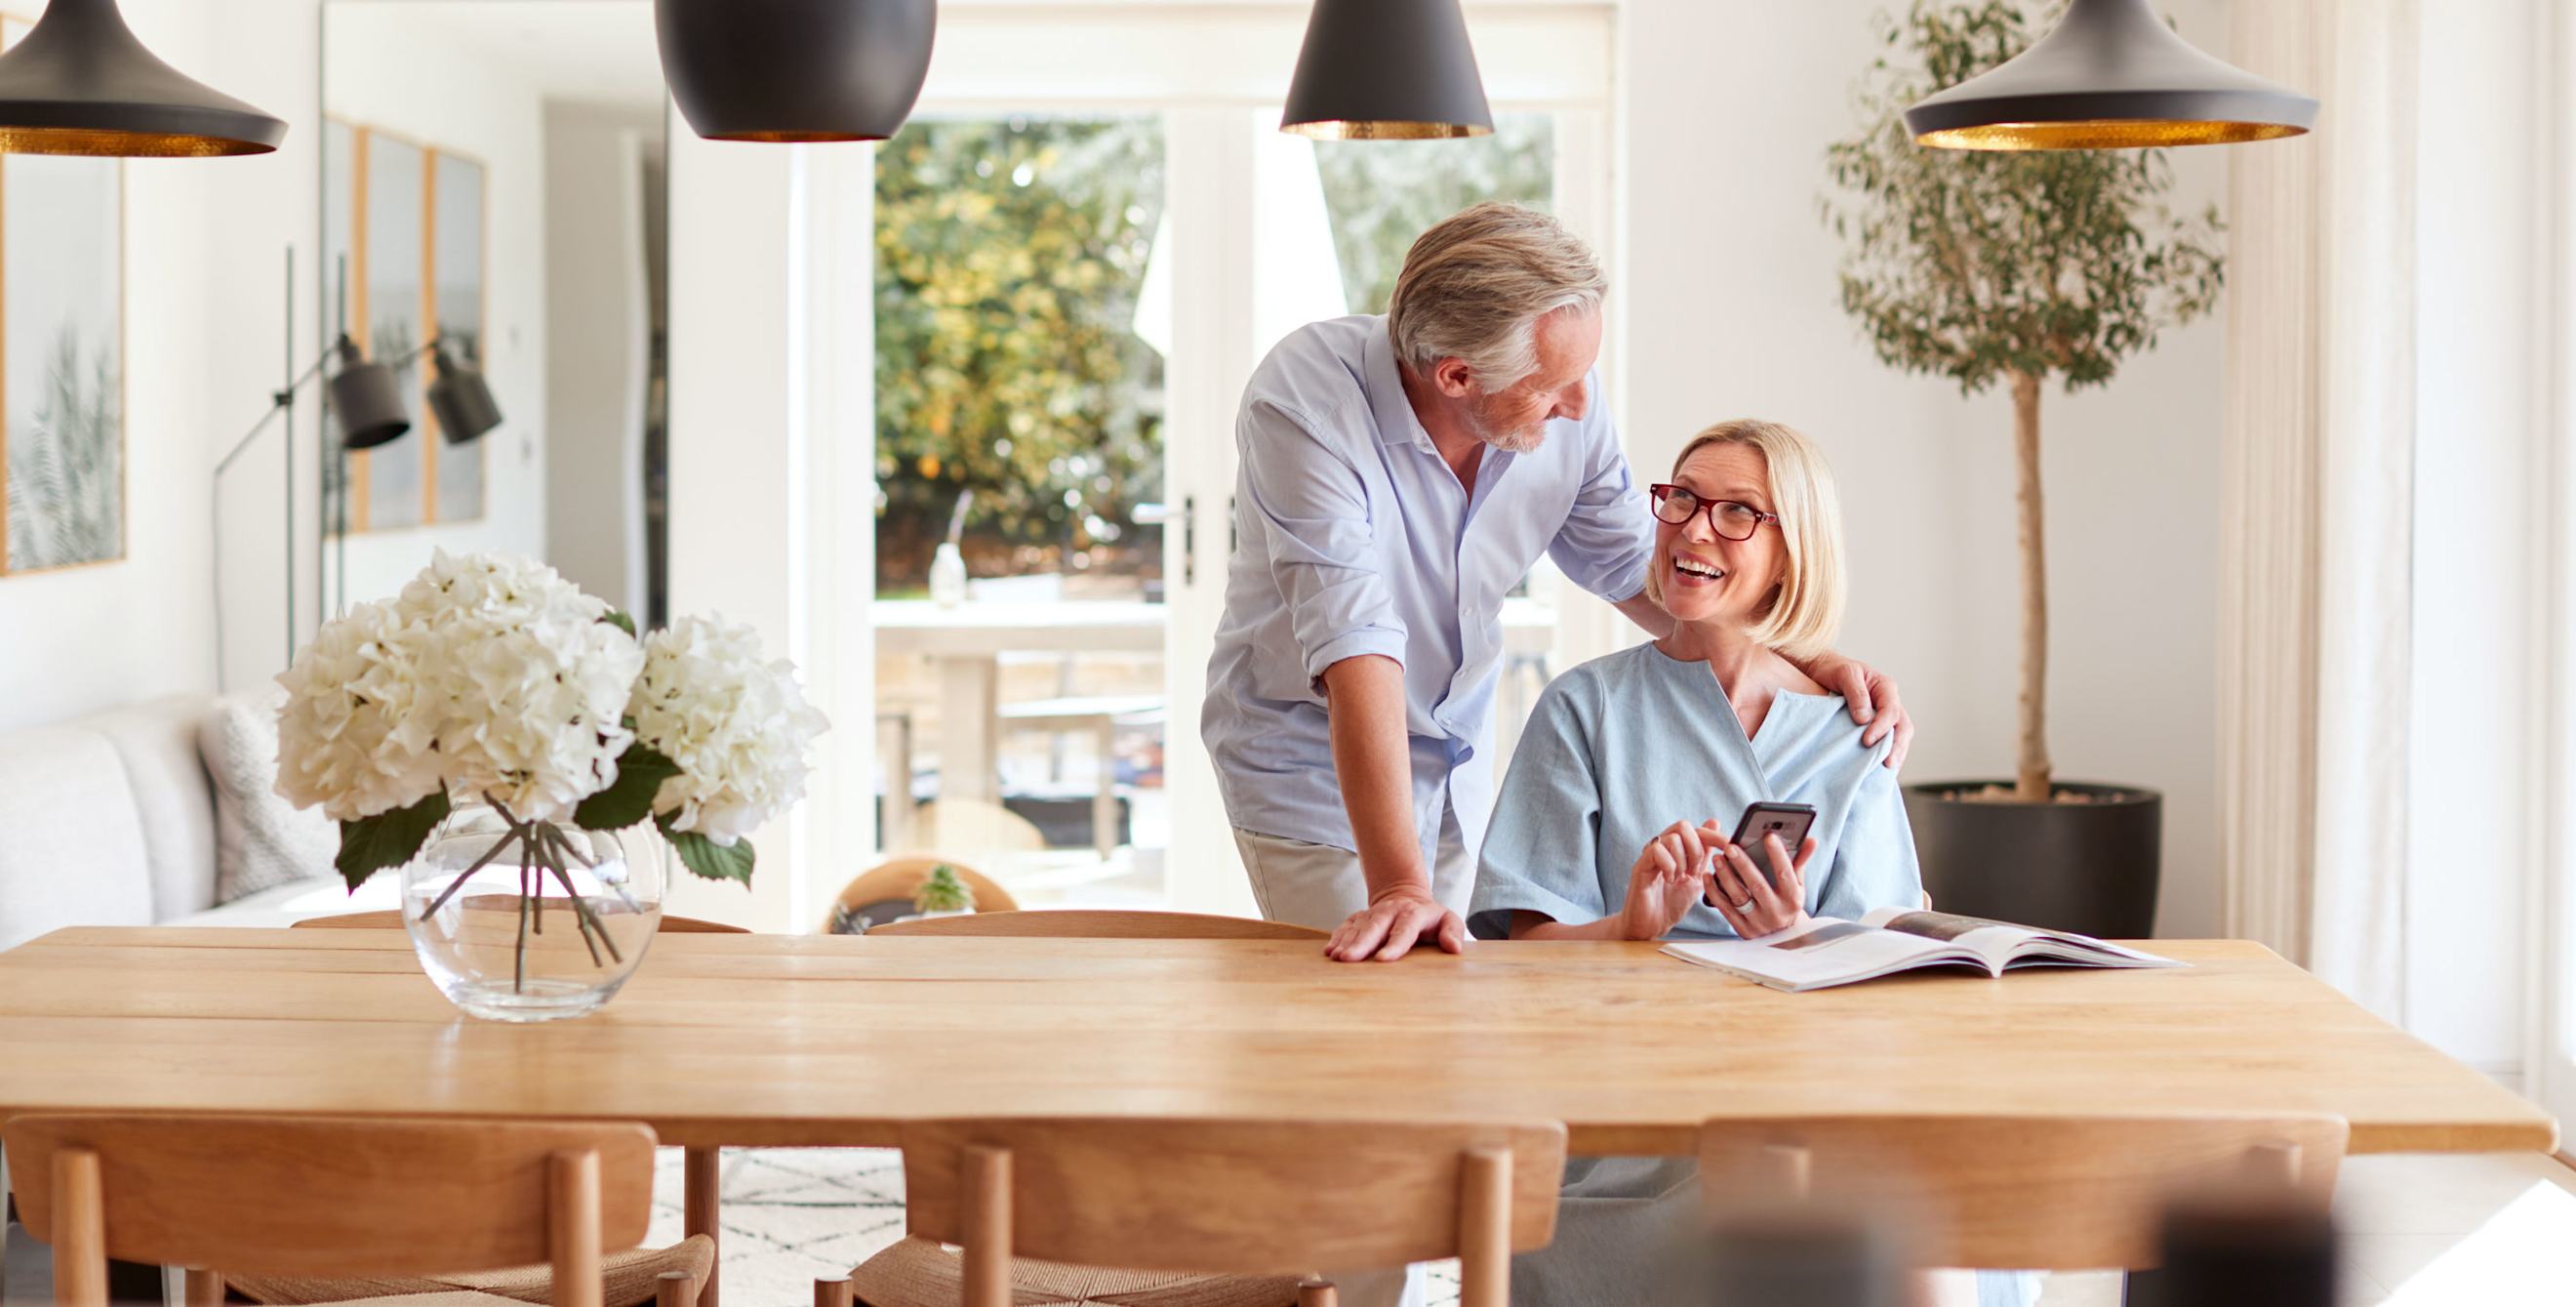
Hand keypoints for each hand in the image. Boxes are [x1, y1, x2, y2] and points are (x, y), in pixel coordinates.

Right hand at [1326, 884, 1466, 961]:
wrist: (1405, 897)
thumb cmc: (1430, 918)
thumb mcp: (1448, 920)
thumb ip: (1454, 932)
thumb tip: (1454, 948)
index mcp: (1413, 914)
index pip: (1404, 929)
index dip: (1394, 945)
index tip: (1382, 960)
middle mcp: (1390, 911)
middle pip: (1374, 927)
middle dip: (1360, 943)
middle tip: (1348, 959)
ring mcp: (1372, 914)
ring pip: (1357, 927)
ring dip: (1346, 942)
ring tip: (1336, 958)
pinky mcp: (1359, 918)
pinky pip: (1346, 927)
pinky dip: (1337, 938)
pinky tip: (1330, 951)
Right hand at [1619, 820, 1721, 940]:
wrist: (1652, 926)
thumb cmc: (1671, 903)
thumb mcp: (1696, 877)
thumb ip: (1705, 853)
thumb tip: (1714, 823)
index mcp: (1676, 849)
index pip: (1696, 830)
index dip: (1713, 835)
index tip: (1729, 846)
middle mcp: (1661, 847)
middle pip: (1682, 826)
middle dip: (1695, 848)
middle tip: (1694, 870)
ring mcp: (1649, 855)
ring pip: (1672, 838)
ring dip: (1682, 861)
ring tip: (1679, 878)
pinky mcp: (1640, 866)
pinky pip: (1657, 851)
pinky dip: (1669, 866)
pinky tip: (1669, 880)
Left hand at [1709, 831, 1816, 938]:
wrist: (1782, 937)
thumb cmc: (1788, 903)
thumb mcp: (1798, 885)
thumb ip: (1800, 861)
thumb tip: (1811, 839)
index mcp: (1793, 899)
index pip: (1786, 874)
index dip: (1778, 855)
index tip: (1769, 836)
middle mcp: (1776, 912)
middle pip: (1758, 885)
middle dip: (1743, 865)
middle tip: (1730, 846)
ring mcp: (1758, 923)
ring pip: (1739, 897)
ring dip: (1725, 876)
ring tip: (1718, 858)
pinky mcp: (1742, 929)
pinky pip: (1725, 909)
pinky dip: (1714, 892)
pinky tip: (1708, 876)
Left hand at [1812, 653, 1911, 768]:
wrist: (1822, 671)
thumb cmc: (1833, 670)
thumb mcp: (1844, 675)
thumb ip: (1856, 694)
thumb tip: (1864, 719)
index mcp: (1885, 688)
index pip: (1891, 711)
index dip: (1882, 727)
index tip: (1867, 741)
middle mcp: (1889, 702)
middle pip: (1903, 726)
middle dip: (1897, 746)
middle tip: (1887, 764)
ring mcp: (1884, 715)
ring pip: (1899, 736)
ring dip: (1896, 753)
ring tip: (1888, 770)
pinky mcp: (1876, 726)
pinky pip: (1888, 741)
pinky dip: (1887, 753)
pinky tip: (1880, 768)